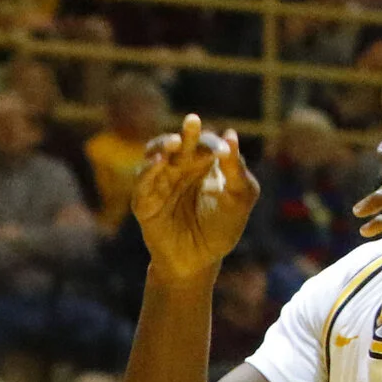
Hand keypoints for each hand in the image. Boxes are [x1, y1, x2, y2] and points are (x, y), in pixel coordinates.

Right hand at [130, 114, 258, 283]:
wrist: (199, 261)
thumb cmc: (222, 227)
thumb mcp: (238, 198)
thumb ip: (236, 170)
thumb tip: (231, 134)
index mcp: (204, 162)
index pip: (206, 143)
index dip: (213, 144)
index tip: (222, 152)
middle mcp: (180, 166)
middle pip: (180, 142)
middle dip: (187, 133)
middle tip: (193, 121)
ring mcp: (160, 181)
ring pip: (155, 153)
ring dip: (162, 145)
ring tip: (174, 143)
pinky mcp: (144, 199)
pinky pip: (143, 180)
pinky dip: (148, 169)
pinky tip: (158, 161)